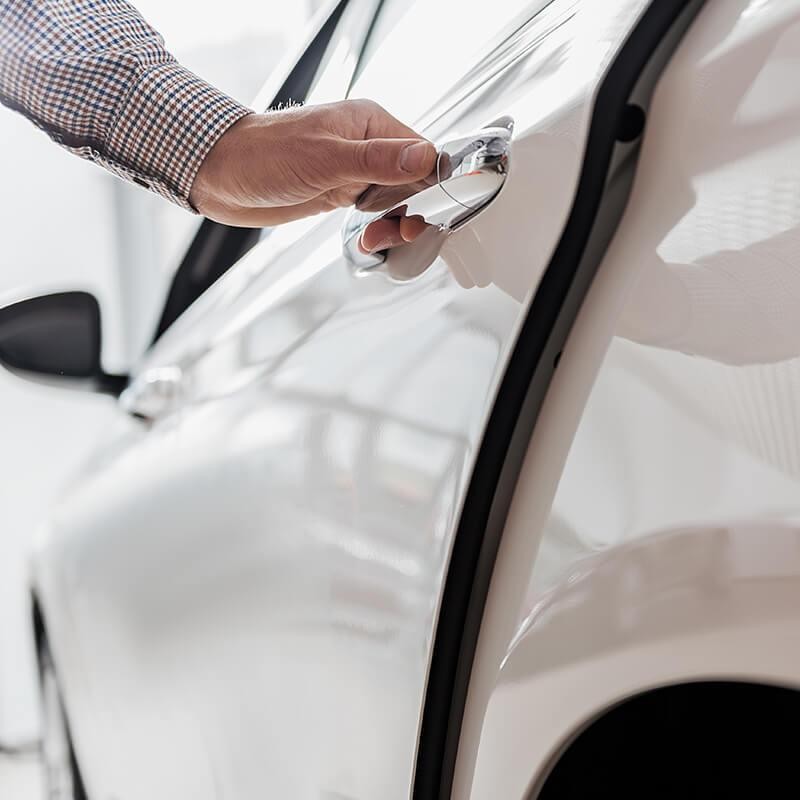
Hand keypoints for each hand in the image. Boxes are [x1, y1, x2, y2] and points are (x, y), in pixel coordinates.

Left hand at [189, 99, 437, 227]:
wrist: (221, 175)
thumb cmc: (265, 156)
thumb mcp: (326, 159)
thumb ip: (378, 160)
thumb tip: (425, 157)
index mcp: (371, 125)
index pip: (424, 154)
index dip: (433, 186)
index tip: (428, 214)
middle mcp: (368, 147)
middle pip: (416, 183)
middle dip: (414, 213)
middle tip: (401, 233)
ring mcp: (356, 172)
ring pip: (398, 202)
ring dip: (395, 226)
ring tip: (375, 239)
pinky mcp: (342, 194)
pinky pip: (376, 214)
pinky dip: (378, 231)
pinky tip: (367, 240)